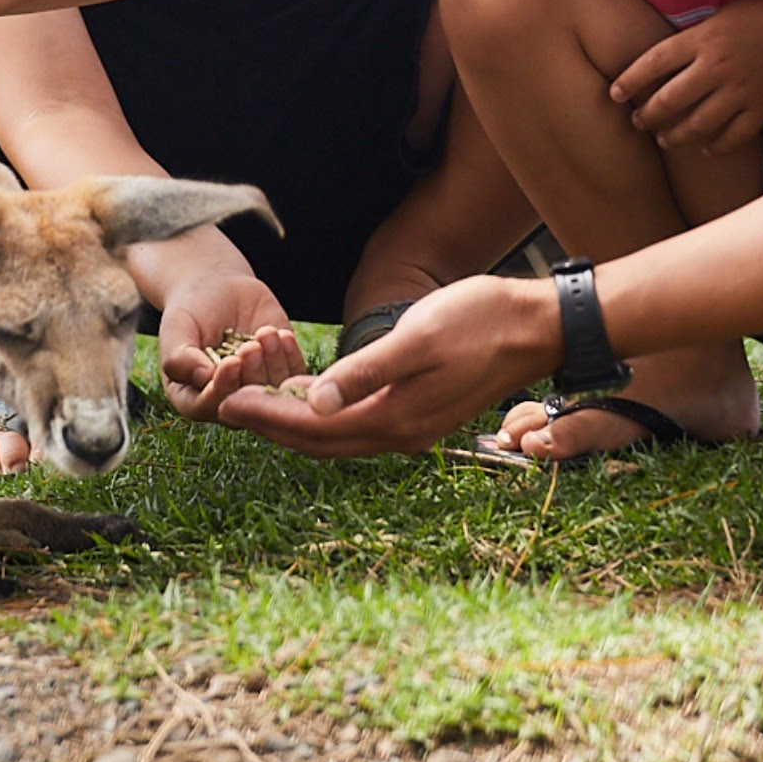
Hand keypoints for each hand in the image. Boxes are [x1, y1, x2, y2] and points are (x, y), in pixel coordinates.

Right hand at [156, 274, 300, 422]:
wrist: (218, 287)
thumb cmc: (190, 310)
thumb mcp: (176, 329)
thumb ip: (180, 357)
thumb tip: (202, 379)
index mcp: (192, 397)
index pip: (207, 406)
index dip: (221, 388)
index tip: (231, 362)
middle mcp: (225, 398)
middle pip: (244, 402)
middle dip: (251, 375)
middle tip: (251, 346)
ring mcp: (254, 386)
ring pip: (271, 391)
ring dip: (273, 364)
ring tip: (266, 333)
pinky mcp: (279, 371)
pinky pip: (293, 377)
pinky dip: (291, 358)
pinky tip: (282, 336)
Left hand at [218, 276, 558, 457]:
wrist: (538, 325)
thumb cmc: (480, 321)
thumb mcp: (417, 338)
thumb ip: (364, 372)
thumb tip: (313, 403)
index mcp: (395, 419)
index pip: (312, 428)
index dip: (265, 416)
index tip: (225, 403)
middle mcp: (400, 433)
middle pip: (318, 440)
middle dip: (269, 425)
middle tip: (224, 407)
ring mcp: (410, 425)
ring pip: (336, 435)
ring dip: (294, 422)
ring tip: (254, 401)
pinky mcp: (418, 411)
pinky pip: (357, 423)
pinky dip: (326, 413)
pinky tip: (305, 393)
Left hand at [610, 0, 762, 154]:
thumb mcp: (722, 16)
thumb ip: (692, 39)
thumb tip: (658, 62)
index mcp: (704, 38)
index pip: (653, 62)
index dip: (629, 81)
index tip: (614, 94)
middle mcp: (718, 66)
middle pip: (669, 100)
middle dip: (647, 116)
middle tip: (638, 122)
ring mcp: (741, 90)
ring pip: (696, 125)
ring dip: (675, 136)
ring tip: (665, 138)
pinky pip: (732, 137)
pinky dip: (714, 146)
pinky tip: (705, 147)